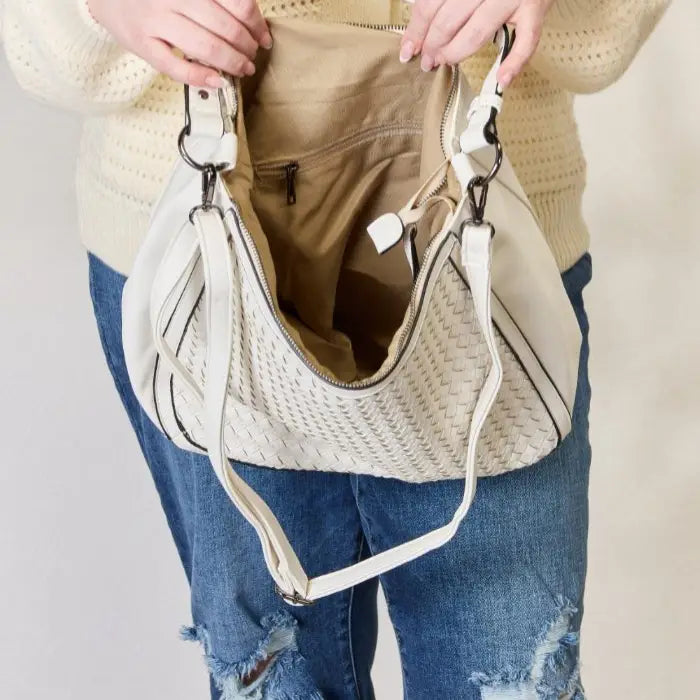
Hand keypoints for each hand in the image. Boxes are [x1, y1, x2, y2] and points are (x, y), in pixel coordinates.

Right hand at [87, 0, 272, 86]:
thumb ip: (216, 0)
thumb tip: (254, 22)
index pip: (237, 2)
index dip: (256, 23)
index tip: (263, 37)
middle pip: (226, 27)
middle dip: (246, 47)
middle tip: (251, 55)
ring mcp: (156, 21)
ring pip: (206, 47)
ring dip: (232, 63)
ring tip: (242, 68)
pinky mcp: (143, 44)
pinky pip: (177, 67)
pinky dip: (201, 77)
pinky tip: (217, 81)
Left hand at [399, 0, 553, 86]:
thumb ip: (443, 0)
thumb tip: (416, 30)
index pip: (430, 4)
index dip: (416, 31)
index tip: (408, 50)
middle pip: (448, 21)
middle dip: (433, 45)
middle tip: (428, 60)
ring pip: (476, 33)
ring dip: (456, 54)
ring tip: (446, 63)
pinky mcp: (535, 10)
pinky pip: (525, 42)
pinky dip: (513, 64)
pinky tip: (501, 80)